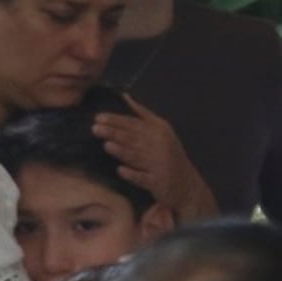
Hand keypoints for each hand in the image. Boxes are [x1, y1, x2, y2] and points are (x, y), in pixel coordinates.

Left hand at [92, 101, 217, 222]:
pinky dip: (133, 174)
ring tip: (106, 145)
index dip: (117, 120)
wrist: (185, 184)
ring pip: (138, 156)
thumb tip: (125, 96)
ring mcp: (159, 166)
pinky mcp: (157, 183)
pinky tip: (120, 170)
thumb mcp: (161, 129)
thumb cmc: (168, 153)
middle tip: (95, 128)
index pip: (135, 124)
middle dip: (115, 133)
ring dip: (123, 151)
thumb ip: (142, 113)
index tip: (99, 117)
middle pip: (134, 138)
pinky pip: (143, 178)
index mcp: (159, 131)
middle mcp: (160, 146)